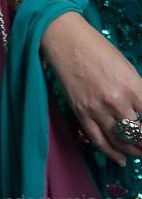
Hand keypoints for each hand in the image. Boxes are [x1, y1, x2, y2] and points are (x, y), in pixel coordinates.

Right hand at [41, 11, 141, 164]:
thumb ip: (138, 92)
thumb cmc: (99, 48)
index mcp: (132, 86)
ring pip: (120, 142)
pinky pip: (99, 140)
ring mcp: (97, 109)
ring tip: (139, 153)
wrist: (65, 39)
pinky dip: (112, 153)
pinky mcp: (81, 113)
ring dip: (133, 150)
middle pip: (139, 135)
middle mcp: (116, 102)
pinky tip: (121, 158)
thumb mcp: (127, 68)